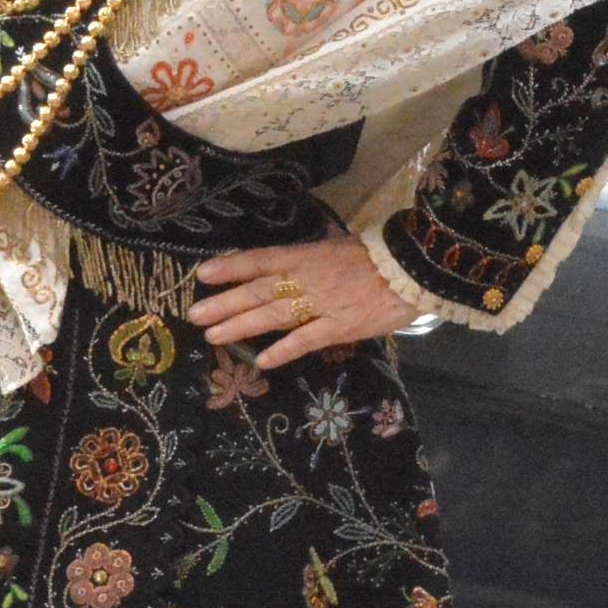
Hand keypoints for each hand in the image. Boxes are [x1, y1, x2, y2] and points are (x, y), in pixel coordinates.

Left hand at [190, 237, 417, 367]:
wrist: (413, 268)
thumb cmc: (377, 254)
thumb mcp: (338, 246)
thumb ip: (311, 257)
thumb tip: (286, 263)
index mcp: (307, 255)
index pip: (261, 260)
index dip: (231, 266)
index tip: (203, 274)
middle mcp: (307, 279)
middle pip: (259, 291)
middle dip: (225, 302)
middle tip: (194, 314)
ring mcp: (322, 304)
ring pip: (274, 315)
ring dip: (241, 326)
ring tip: (213, 336)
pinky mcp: (340, 327)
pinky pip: (307, 339)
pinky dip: (284, 349)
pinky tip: (262, 361)